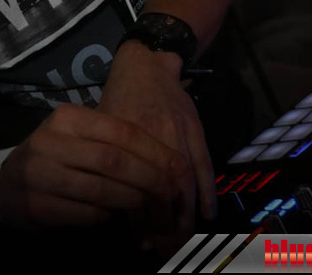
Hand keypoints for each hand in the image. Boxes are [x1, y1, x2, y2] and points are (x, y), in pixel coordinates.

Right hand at [0, 104, 184, 230]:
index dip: (156, 151)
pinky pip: (84, 213)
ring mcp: (40, 174)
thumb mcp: (79, 137)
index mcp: (68, 118)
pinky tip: (115, 215)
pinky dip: (107, 216)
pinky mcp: (36, 205)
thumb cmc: (55, 156)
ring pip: (101, 190)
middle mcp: (51, 141)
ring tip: (149, 208)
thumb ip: (116, 143)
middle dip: (150, 180)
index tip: (179, 170)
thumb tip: (169, 163)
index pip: (122, 131)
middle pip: (114, 161)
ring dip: (132, 202)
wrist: (4, 182)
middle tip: (171, 195)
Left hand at [97, 40, 216, 241]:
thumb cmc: (119, 99)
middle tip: (164, 248)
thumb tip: (111, 208)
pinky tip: (206, 214)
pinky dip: (207, 193)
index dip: (139, 220)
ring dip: (185, 215)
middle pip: (160, 191)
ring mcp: (177, 134)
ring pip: (184, 183)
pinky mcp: (196, 131)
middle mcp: (151, 138)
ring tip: (181, 237)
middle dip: (164, 225)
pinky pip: (204, 166)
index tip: (142, 242)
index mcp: (122, 139)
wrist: (148, 64)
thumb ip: (107, 163)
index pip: (132, 189)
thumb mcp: (103, 128)